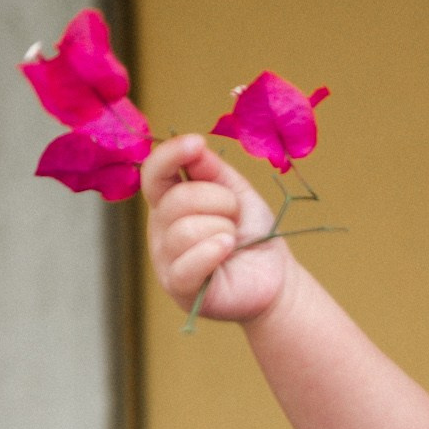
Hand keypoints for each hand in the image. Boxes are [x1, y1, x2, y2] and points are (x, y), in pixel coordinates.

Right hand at [143, 134, 286, 323]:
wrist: (274, 276)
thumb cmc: (252, 233)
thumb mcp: (237, 192)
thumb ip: (213, 169)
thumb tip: (194, 146)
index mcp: (170, 200)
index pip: (154, 172)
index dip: (171, 155)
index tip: (196, 143)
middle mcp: (160, 227)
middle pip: (177, 199)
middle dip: (220, 201)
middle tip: (236, 217)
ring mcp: (166, 258)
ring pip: (185, 230)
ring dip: (223, 229)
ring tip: (233, 240)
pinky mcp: (179, 286)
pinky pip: (187, 264)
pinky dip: (212, 252)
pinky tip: (228, 248)